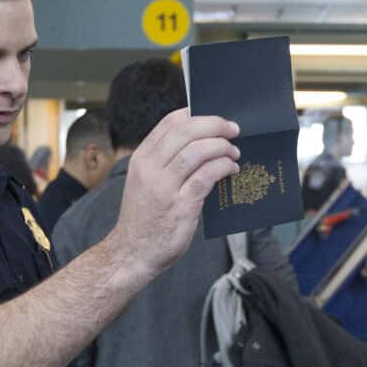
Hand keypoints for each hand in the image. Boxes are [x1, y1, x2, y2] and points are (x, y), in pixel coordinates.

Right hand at [110, 107, 239, 278]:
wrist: (132, 253)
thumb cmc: (144, 218)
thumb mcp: (145, 182)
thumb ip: (165, 162)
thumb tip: (201, 142)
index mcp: (141, 159)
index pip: (170, 123)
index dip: (196, 114)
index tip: (214, 117)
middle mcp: (150, 169)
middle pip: (187, 131)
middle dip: (215, 125)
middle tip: (233, 129)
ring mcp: (165, 187)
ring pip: (198, 151)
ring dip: (222, 146)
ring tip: (234, 151)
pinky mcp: (182, 206)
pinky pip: (207, 176)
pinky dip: (223, 167)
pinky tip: (232, 169)